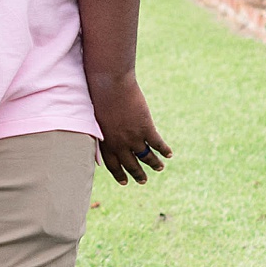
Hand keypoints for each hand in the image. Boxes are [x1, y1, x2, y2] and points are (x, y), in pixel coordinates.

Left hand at [88, 72, 170, 187]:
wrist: (110, 85)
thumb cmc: (99, 97)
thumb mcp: (96, 118)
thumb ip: (102, 131)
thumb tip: (103, 136)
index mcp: (105, 142)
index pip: (112, 165)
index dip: (119, 174)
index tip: (124, 181)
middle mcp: (119, 144)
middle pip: (130, 165)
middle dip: (138, 174)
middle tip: (143, 181)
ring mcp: (133, 137)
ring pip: (146, 157)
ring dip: (154, 164)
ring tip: (159, 168)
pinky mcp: (146, 128)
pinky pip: (157, 144)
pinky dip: (164, 150)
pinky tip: (169, 154)